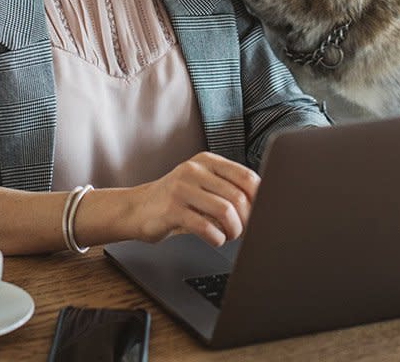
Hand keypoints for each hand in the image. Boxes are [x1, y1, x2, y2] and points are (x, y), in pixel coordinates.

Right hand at [128, 152, 260, 245]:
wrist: (137, 208)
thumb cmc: (176, 199)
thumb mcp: (201, 183)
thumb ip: (226, 187)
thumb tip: (263, 204)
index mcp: (207, 161)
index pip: (246, 176)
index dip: (260, 198)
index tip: (260, 212)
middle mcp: (194, 170)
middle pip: (237, 196)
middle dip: (247, 219)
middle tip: (243, 230)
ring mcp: (181, 188)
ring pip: (224, 210)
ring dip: (234, 230)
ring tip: (230, 235)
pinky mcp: (171, 209)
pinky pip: (205, 227)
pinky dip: (217, 238)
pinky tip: (215, 239)